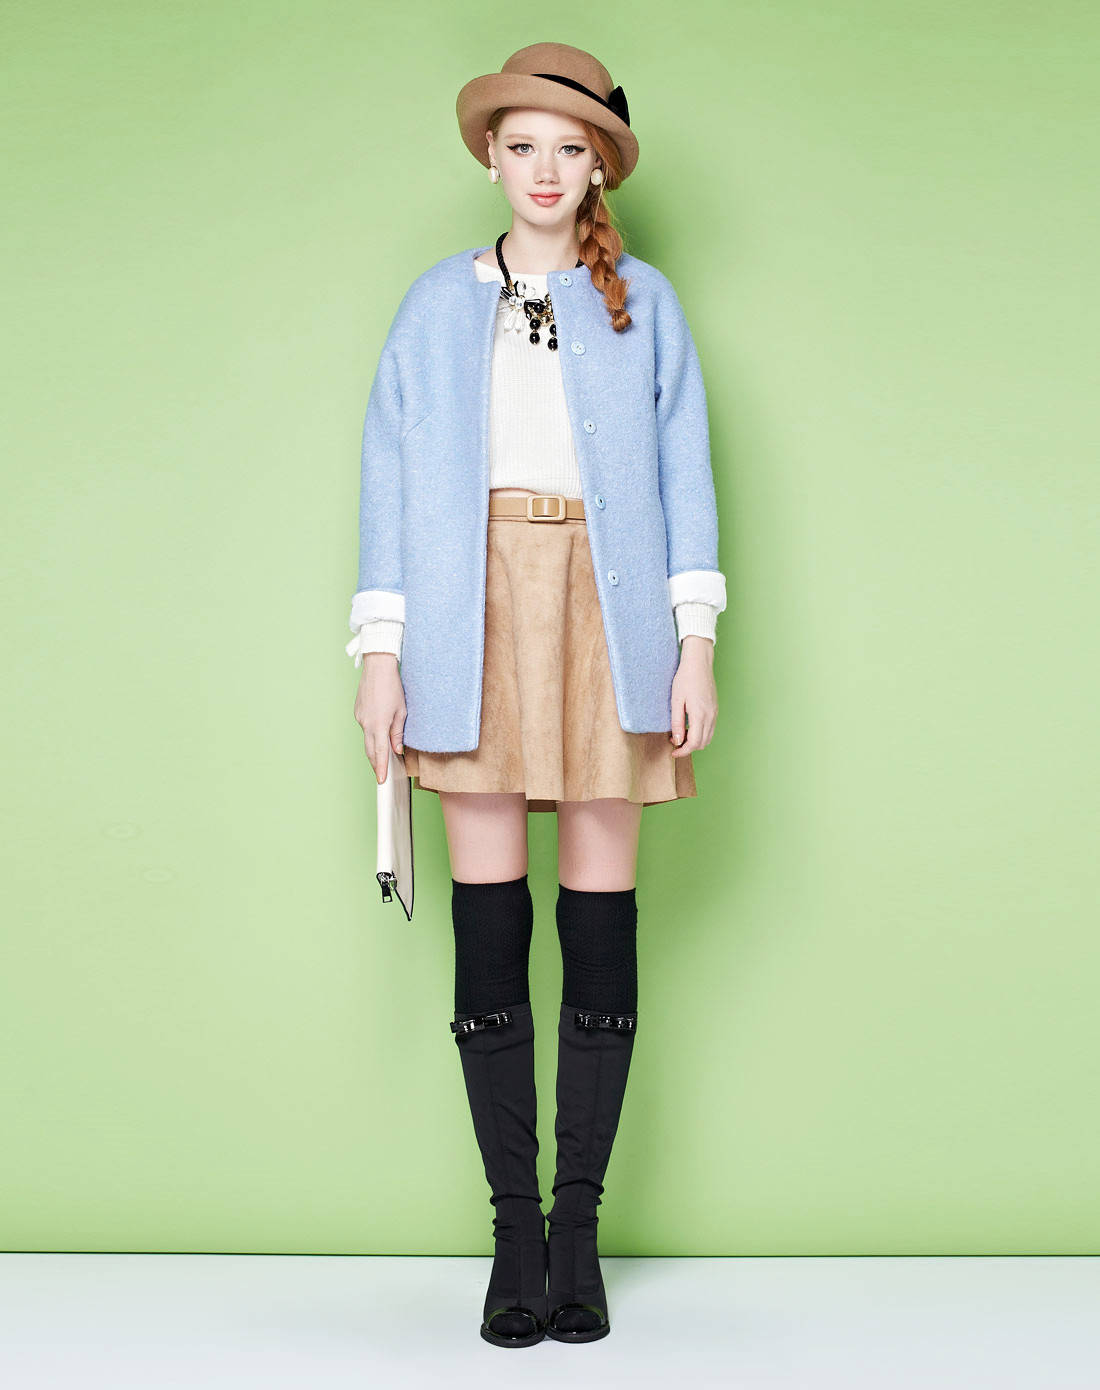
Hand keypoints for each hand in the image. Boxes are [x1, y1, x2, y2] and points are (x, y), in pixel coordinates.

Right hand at [354, 653, 406, 783]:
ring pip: (367, 738)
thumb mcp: (402, 711)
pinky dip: (372, 733)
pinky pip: (365, 727)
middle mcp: (366, 723)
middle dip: (376, 763)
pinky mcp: (358, 711)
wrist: (377, 667)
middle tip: (382, 774)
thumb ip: (398, 733)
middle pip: (370, 750)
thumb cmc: (393, 687)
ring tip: (383, 758)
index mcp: (378, 724)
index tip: (382, 781)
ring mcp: (360, 717)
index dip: (381, 768)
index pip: (379, 752)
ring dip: (374, 748)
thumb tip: (397, 750)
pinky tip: (379, 734)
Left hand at [669, 636, 716, 755]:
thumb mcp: (676, 701)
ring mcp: (715, 712)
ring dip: (695, 741)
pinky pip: (710, 728)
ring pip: (708, 737)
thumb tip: (677, 741)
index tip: (673, 751)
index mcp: (700, 715)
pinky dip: (701, 733)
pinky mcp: (715, 709)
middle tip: (675, 742)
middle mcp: (711, 716)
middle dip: (689, 747)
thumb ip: (677, 723)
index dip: (683, 751)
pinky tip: (689, 727)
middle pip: (703, 743)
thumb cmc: (685, 679)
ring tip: (681, 735)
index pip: (694, 743)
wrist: (699, 663)